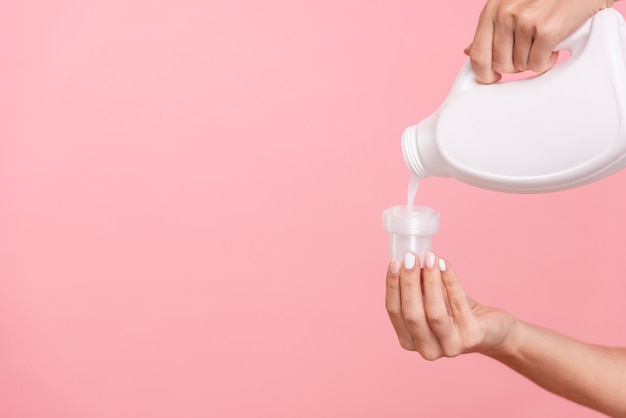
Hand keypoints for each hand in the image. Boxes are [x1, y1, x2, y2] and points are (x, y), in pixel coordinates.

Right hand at [385, 252, 515, 359]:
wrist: (491, 330)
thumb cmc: (454, 312)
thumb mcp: (430, 301)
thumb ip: (417, 288)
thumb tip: (407, 260)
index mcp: (409, 341)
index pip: (394, 312)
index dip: (393, 286)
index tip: (394, 263)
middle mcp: (427, 349)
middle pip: (412, 314)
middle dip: (409, 282)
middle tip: (411, 257)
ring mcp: (450, 346)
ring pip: (434, 312)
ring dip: (430, 280)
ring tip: (430, 257)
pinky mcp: (472, 337)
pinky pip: (458, 303)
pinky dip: (450, 280)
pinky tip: (445, 264)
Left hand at [466, 0, 613, 82]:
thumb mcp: (512, 6)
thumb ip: (492, 29)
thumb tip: (470, 52)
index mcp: (493, 9)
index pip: (477, 55)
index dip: (484, 74)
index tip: (493, 78)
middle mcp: (505, 13)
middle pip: (500, 65)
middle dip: (516, 65)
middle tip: (530, 51)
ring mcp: (525, 20)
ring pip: (520, 66)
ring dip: (534, 60)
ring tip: (544, 42)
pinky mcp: (547, 29)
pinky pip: (538, 65)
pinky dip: (547, 61)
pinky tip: (554, 46)